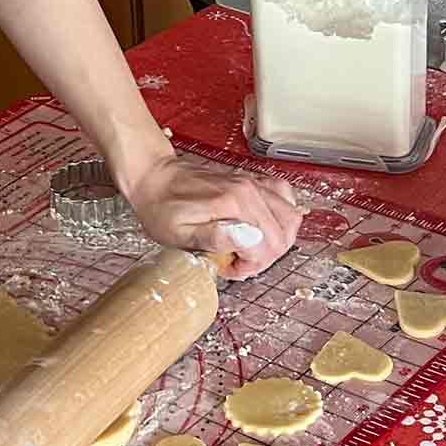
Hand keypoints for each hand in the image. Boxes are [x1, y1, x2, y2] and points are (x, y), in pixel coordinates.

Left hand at [119, 154, 302, 277]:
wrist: (155, 177)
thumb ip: (215, 237)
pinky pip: (285, 198)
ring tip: (250, 248)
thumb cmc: (162, 207)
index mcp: (233, 204)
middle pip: (283, 235)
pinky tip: (264, 227)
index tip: (229, 267)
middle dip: (264, 257)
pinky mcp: (253, 181)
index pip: (267, 246)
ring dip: (276, 240)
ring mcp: (253, 183)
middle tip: (238, 262)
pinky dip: (282, 217)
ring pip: (291, 217)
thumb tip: (248, 241)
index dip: (251, 265)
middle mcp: (249, 190)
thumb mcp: (178, 233)